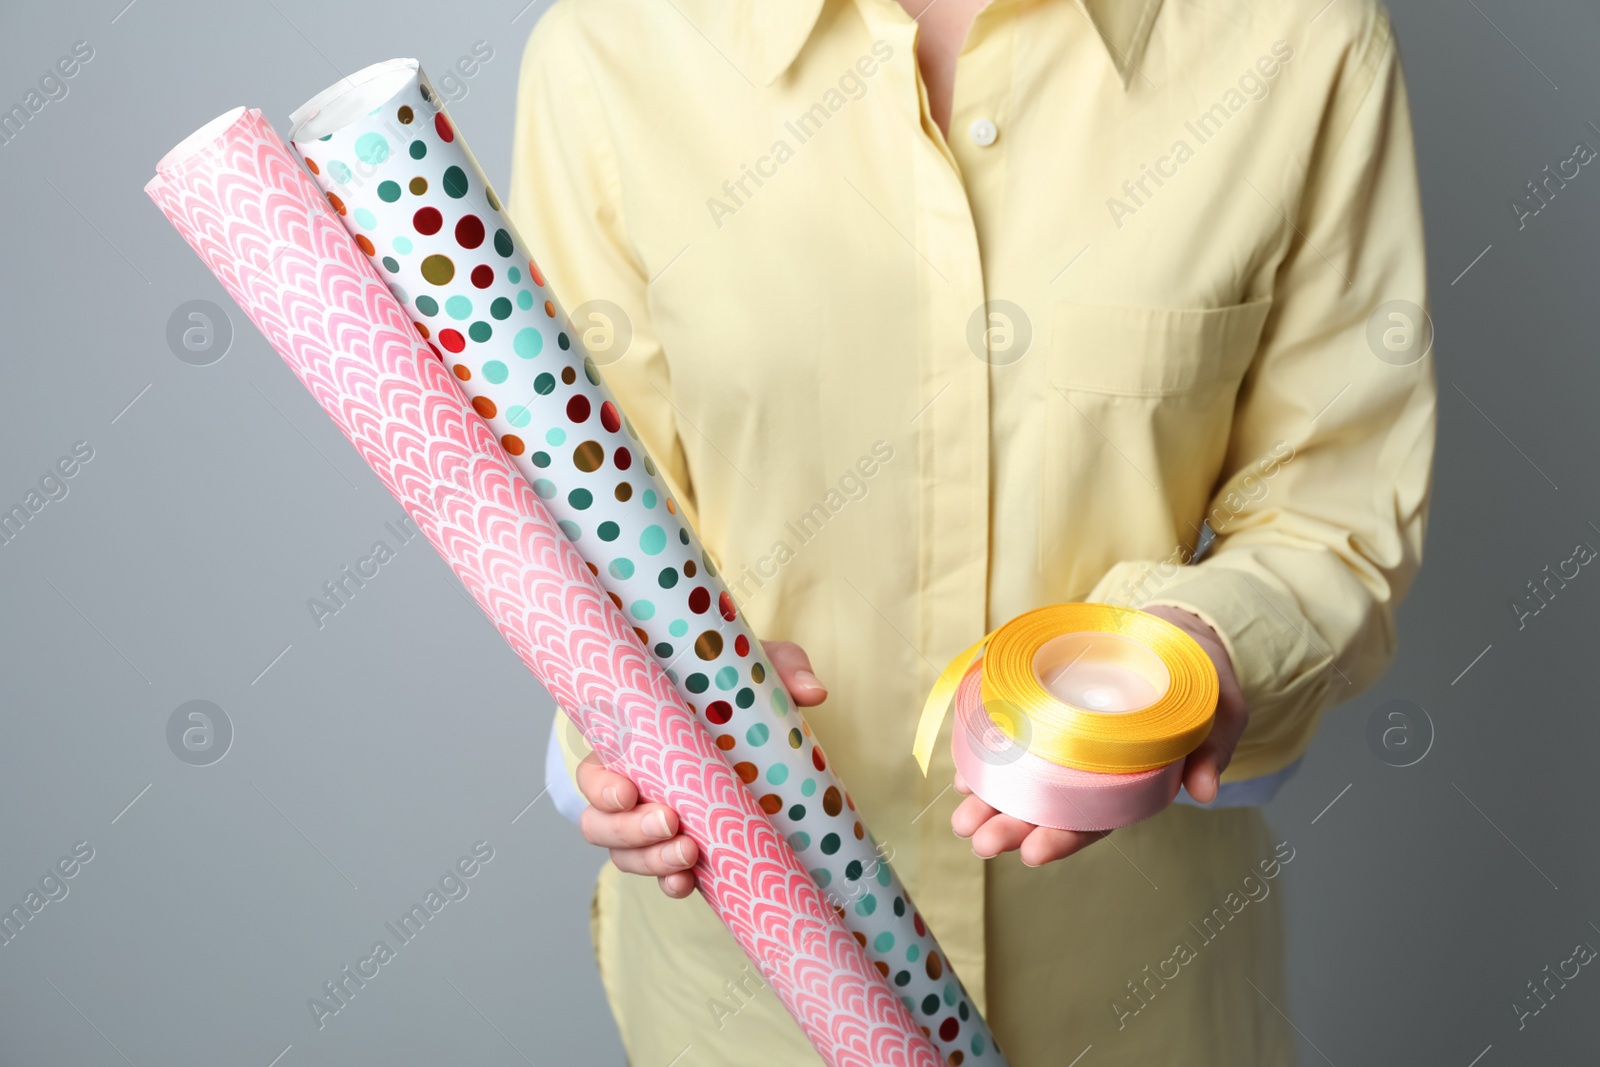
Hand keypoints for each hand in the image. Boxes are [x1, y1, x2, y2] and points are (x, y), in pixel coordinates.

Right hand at [575, 639, 829, 896]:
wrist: (760, 722)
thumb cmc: (736, 689)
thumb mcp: (756, 670)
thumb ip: (783, 669)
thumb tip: (813, 692)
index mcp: (632, 743)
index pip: (593, 772)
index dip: (601, 787)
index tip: (627, 791)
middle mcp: (632, 787)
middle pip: (601, 824)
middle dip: (630, 830)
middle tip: (671, 821)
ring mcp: (653, 822)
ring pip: (626, 855)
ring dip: (652, 860)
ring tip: (690, 854)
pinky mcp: (682, 844)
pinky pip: (662, 873)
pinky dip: (671, 882)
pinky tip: (688, 883)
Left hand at [951, 604, 1247, 866]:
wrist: (1177, 634)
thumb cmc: (1198, 681)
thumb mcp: (1221, 710)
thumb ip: (1212, 748)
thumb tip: (1205, 791)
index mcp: (1130, 781)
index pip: (1095, 819)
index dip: (1065, 838)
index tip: (1034, 854)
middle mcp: (1092, 769)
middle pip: (1049, 807)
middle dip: (1012, 826)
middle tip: (978, 838)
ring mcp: (1068, 741)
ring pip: (1025, 778)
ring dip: (990, 798)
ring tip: (961, 816)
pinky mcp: (1050, 710)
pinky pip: (1014, 736)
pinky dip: (987, 753)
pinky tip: (963, 769)